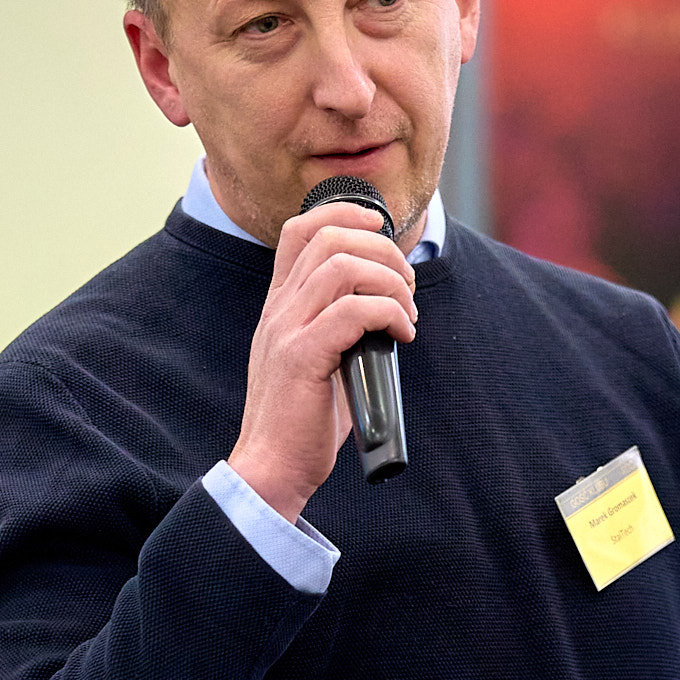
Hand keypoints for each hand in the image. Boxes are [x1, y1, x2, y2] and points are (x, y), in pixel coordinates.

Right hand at [227, 203, 417, 520]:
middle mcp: (279, 309)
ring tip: (406, 316)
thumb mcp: (318, 358)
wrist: (273, 466)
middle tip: (406, 288)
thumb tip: (391, 309)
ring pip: (344, 267)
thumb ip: (341, 327)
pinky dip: (388, 315)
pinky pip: (353, 311)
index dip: (345, 213)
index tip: (382, 228)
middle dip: (383, 251)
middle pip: (330, 238)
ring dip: (391, 284)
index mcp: (280, 304)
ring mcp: (286, 330)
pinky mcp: (302, 357)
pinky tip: (401, 337)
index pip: (301, 228)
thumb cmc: (304, 420)